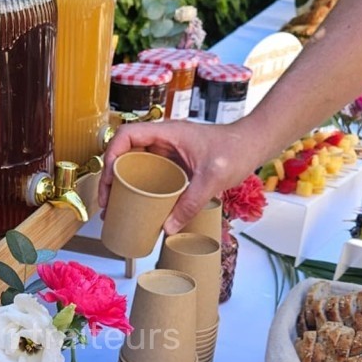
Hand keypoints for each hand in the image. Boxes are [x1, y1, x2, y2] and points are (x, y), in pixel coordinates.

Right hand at [98, 119, 258, 233]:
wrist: (253, 145)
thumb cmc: (236, 149)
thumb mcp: (213, 177)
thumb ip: (191, 202)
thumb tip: (168, 228)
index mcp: (167, 133)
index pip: (127, 136)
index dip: (112, 155)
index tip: (108, 179)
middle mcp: (163, 141)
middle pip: (125, 154)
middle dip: (111, 177)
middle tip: (107, 203)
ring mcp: (168, 153)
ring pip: (136, 166)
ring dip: (123, 185)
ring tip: (116, 209)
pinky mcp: (175, 165)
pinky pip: (151, 176)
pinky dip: (141, 190)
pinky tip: (139, 208)